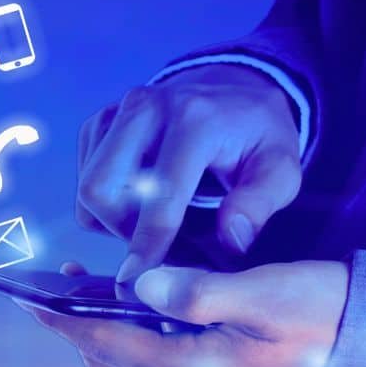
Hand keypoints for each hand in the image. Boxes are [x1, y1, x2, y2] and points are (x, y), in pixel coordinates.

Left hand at [28, 261, 348, 366]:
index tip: (29, 295)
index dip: (63, 315)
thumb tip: (136, 287)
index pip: (105, 341)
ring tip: (90, 294)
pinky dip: (131, 351)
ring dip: (102, 338)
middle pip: (107, 362)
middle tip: (61, 283)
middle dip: (77, 324)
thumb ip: (197, 291)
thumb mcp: (270, 292)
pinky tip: (137, 320)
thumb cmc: (334, 319)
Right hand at [76, 64, 302, 281]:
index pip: (159, 194)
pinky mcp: (101, 121)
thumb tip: (231, 238)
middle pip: (100, 189)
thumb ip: (260, 203)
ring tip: (150, 223)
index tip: (139, 278)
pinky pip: (84, 177)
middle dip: (121, 229)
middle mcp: (147, 108)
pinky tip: (137, 202)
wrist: (233, 88)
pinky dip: (105, 202)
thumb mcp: (280, 167)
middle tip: (154, 244)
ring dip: (111, 219)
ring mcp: (118, 112)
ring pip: (87, 186)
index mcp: (194, 119)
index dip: (147, 244)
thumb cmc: (256, 135)